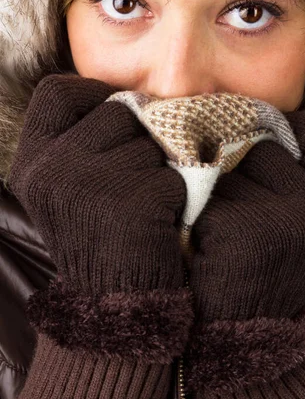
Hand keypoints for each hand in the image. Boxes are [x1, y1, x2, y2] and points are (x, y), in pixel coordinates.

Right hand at [9, 74, 186, 294]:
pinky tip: (161, 222)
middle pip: (116, 112)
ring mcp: (90, 186)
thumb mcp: (66, 189)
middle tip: (140, 174)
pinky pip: (174, 176)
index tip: (117, 112)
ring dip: (160, 170)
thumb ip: (79, 143)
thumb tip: (129, 100)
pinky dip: (178, 196)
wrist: (111, 305)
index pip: (56, 92)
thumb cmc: (95, 238)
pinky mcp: (132, 205)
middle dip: (138, 138)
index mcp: (31, 162)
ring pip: (151, 143)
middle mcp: (51, 169)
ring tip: (147, 204)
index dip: (93, 93)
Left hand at [189, 111, 304, 320]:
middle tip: (227, 199)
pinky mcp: (243, 231)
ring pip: (226, 167)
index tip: (263, 141)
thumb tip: (247, 123)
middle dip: (235, 164)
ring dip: (209, 189)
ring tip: (212, 222)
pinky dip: (193, 214)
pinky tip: (201, 241)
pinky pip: (202, 195)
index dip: (290, 131)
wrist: (240, 335)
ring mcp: (283, 220)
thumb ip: (290, 179)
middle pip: (260, 146)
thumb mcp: (296, 225)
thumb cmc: (262, 270)